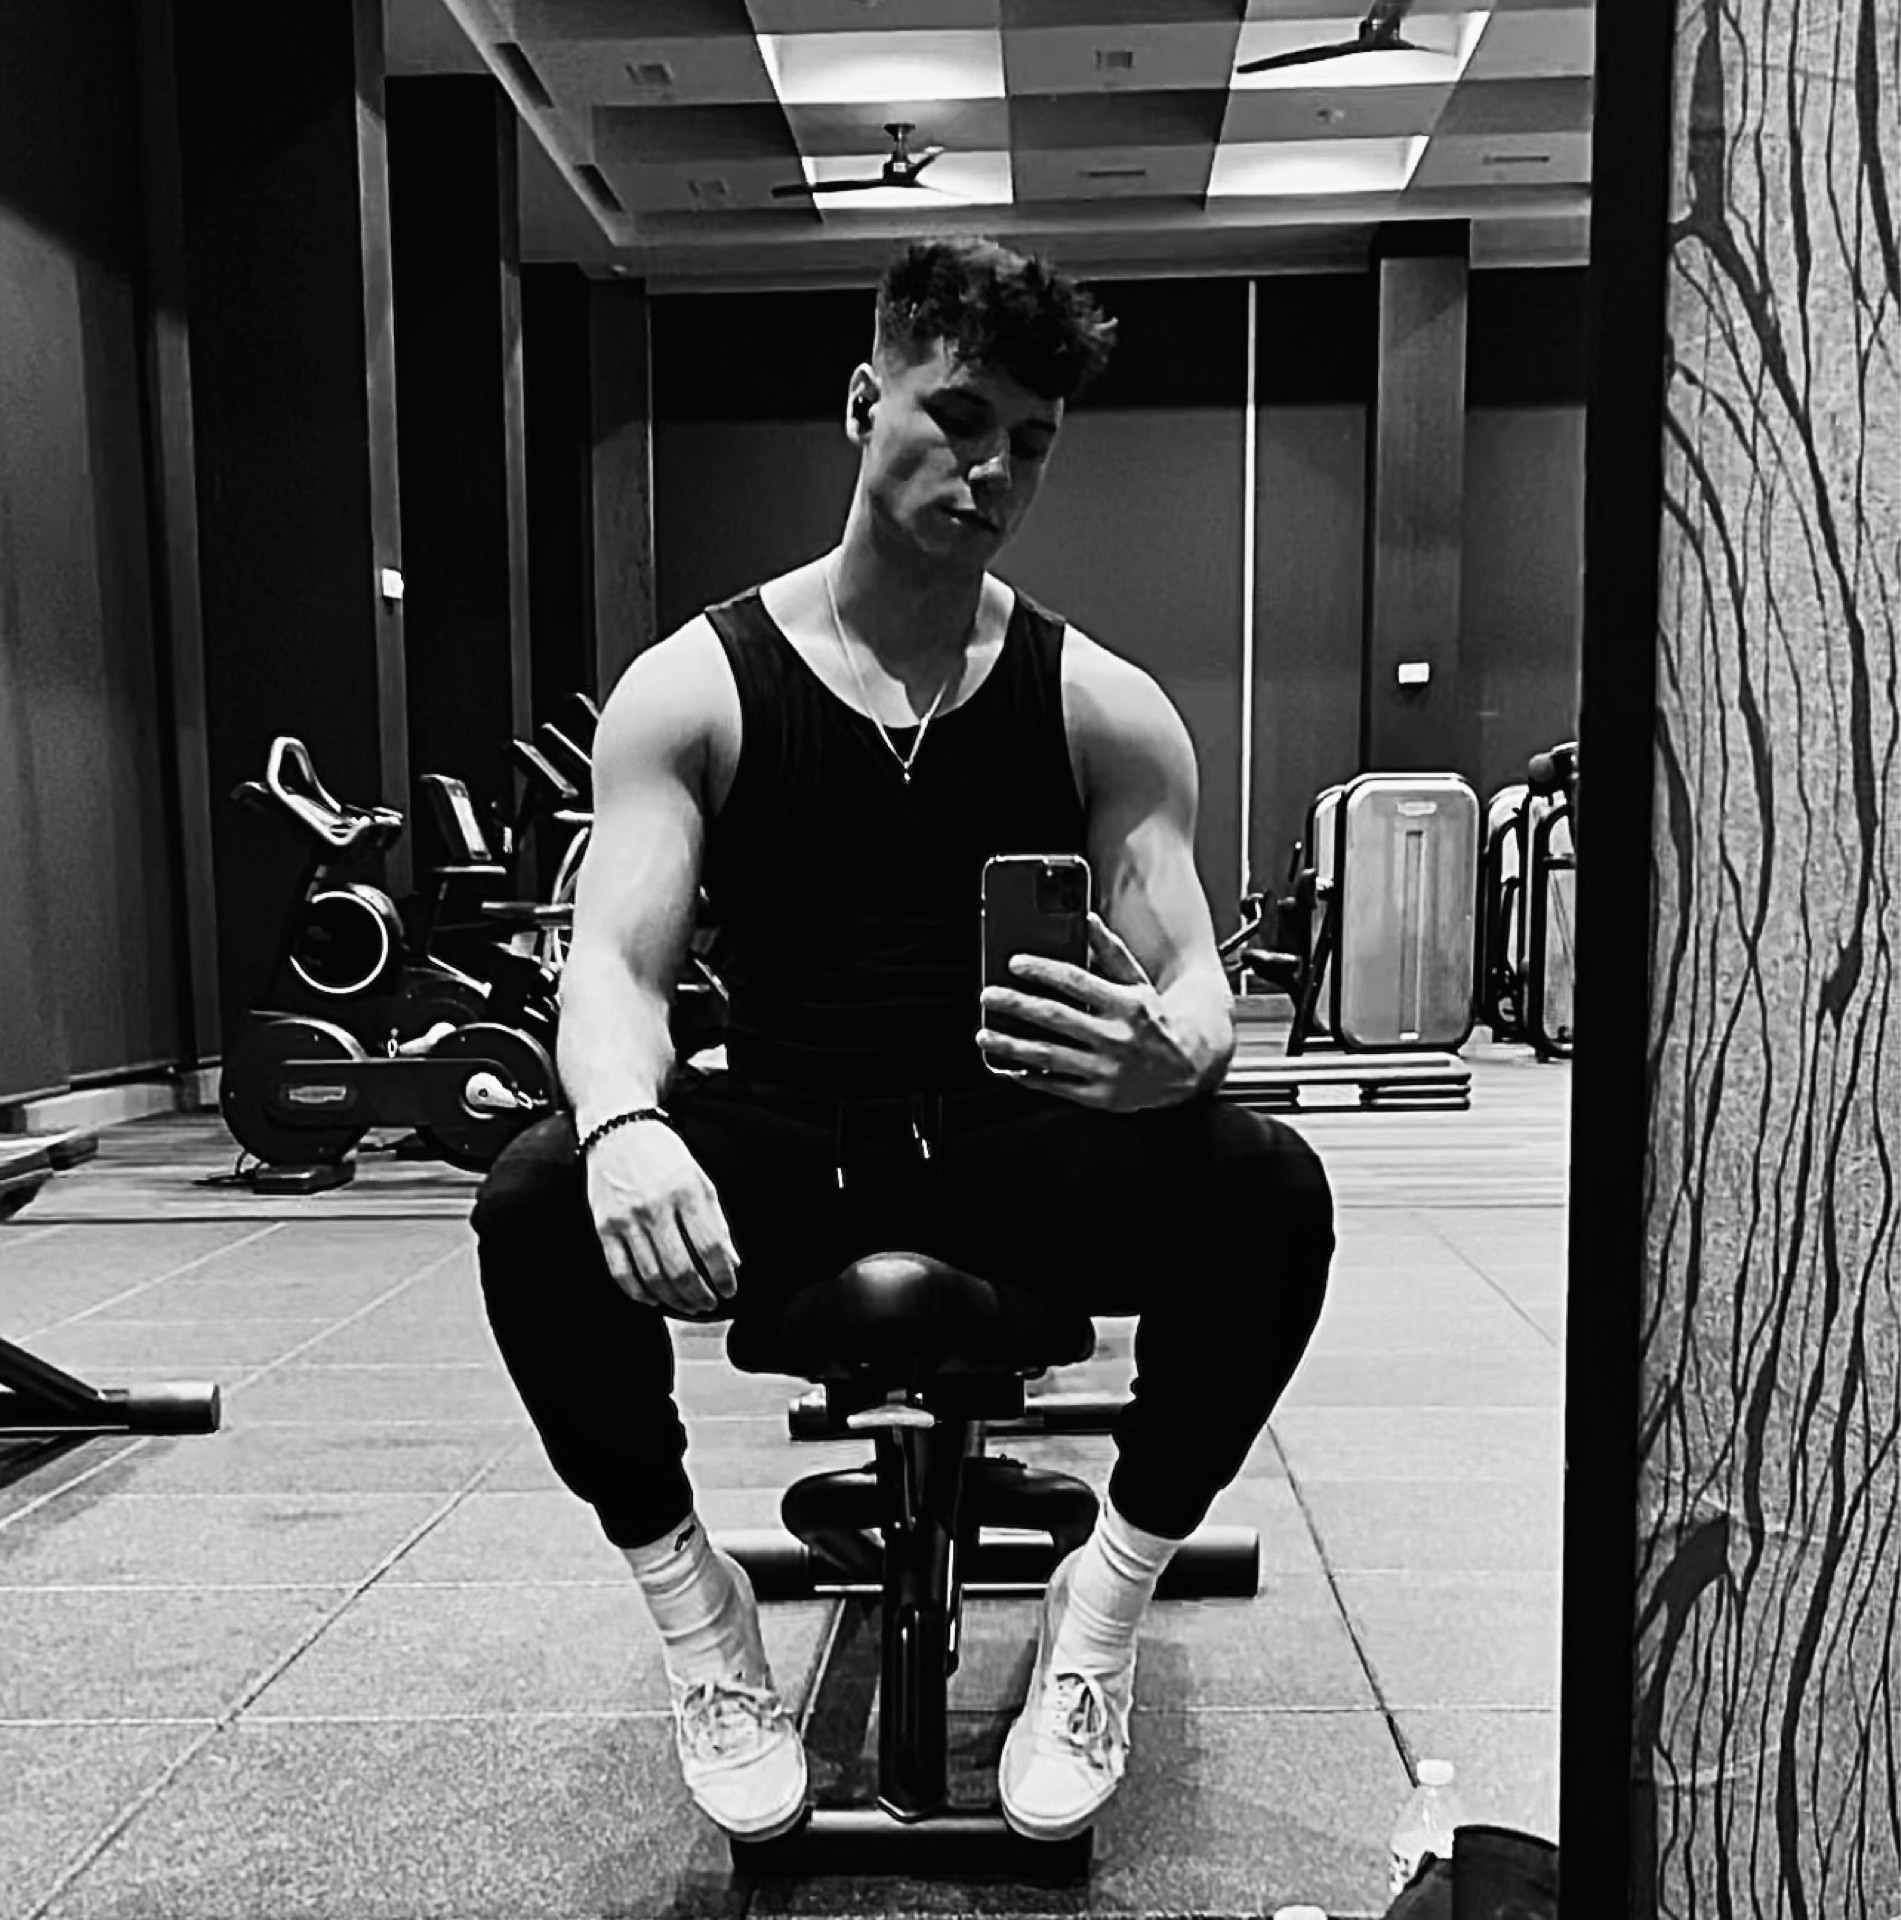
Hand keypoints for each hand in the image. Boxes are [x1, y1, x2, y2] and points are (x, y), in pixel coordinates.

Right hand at [584, 1121, 739, 1318]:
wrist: (618, 1131)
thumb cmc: (665, 1156)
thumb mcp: (700, 1180)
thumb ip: (716, 1221)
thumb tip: (731, 1263)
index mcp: (686, 1191)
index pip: (710, 1247)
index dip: (722, 1276)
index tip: (730, 1290)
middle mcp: (656, 1206)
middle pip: (681, 1269)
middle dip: (700, 1295)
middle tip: (710, 1303)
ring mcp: (627, 1218)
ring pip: (653, 1277)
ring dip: (674, 1299)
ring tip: (688, 1305)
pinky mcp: (604, 1227)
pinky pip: (621, 1272)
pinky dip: (639, 1293)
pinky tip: (654, 1299)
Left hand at [977, 912, 1201, 1112]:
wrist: (1185, 1070)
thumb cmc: (1153, 1021)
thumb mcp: (1138, 983)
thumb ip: (1109, 952)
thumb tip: (1086, 919)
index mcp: (1126, 1005)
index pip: (1076, 982)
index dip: (1042, 970)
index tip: (1014, 963)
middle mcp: (1115, 1038)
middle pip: (1056, 1018)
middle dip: (1016, 1005)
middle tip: (989, 994)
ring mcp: (1106, 1071)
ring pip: (1049, 1055)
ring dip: (1011, 1045)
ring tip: (984, 1035)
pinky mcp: (1099, 1097)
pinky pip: (1056, 1085)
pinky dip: (1029, 1076)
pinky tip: (1009, 1067)